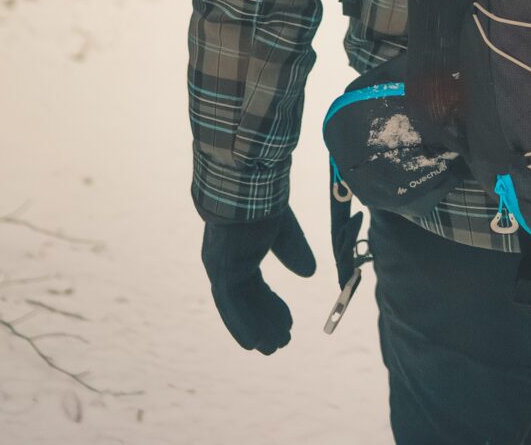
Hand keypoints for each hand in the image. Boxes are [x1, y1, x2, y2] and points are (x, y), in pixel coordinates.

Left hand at [201, 207, 315, 352]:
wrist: (251, 182)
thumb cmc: (266, 198)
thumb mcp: (283, 229)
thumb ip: (292, 250)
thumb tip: (309, 273)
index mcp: (239, 252)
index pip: (254, 287)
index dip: (271, 306)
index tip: (288, 321)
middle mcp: (226, 263)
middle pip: (246, 300)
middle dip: (265, 320)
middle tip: (282, 341)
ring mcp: (222, 267)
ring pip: (238, 308)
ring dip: (256, 328)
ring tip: (274, 348)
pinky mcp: (222, 270)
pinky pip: (230, 306)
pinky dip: (241, 324)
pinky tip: (254, 342)